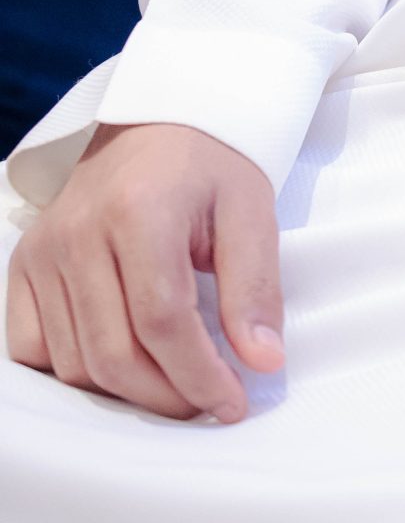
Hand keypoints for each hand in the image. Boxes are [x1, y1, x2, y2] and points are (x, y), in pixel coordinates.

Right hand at [5, 121, 284, 421]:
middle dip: (166, 395)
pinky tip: (117, 362)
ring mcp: (44, 250)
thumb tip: (263, 360)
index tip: (233, 402)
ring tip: (173, 382)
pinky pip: (32, 348)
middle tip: (207, 401)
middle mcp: (79, 232)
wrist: (159, 120)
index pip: (163, 323)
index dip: (199, 375)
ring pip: (74, 363)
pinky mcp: (25, 264)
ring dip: (125, 392)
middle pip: (114, 354)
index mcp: (139, 210)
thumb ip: (255, 287)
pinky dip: (72, 372)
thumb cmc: (209, 163)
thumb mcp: (250, 210)